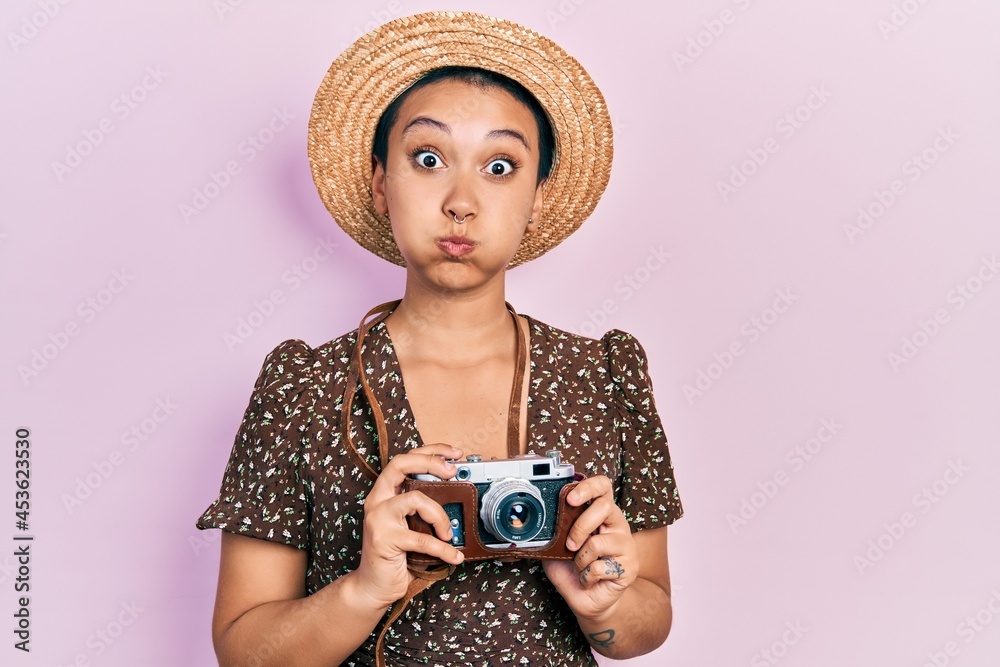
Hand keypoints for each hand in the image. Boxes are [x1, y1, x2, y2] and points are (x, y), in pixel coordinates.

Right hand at [352, 444, 465, 608]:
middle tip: (452, 471)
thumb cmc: (396, 554)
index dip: (431, 451)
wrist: (373, 586)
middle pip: (401, 464)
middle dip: (431, 462)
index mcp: (384, 493)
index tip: (454, 454)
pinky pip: (422, 540)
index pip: (405, 459)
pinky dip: (443, 549)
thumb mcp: (411, 525)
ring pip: (416, 498)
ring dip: (439, 515)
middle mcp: (377, 501)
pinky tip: (454, 555)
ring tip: (448, 533)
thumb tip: (459, 499)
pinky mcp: (385, 540)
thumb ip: (424, 509)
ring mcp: (379, 519)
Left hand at [542, 475, 637, 621]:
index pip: (603, 487)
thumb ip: (553, 532)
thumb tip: (538, 523)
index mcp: (601, 514)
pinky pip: (600, 567)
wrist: (588, 601)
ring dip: (580, 559)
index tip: (571, 499)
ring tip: (580, 567)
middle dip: (580, 526)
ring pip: (598, 542)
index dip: (588, 487)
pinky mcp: (630, 567)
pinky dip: (586, 576)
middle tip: (569, 545)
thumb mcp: (556, 548)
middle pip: (605, 507)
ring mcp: (626, 545)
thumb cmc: (573, 570)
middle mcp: (617, 525)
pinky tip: (589, 579)